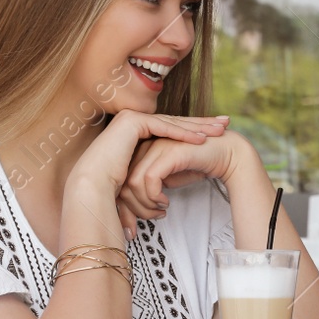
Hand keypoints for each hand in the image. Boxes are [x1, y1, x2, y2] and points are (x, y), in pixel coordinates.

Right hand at [68, 110, 228, 199]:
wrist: (93, 188)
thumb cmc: (113, 191)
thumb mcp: (141, 180)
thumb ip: (155, 178)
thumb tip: (168, 199)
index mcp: (136, 133)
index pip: (171, 131)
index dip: (194, 132)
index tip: (215, 135)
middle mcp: (133, 122)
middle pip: (175, 124)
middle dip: (202, 124)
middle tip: (225, 125)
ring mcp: (131, 119)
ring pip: (172, 123)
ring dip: (197, 126)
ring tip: (220, 130)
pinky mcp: (132, 122)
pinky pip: (162, 128)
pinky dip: (182, 133)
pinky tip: (201, 138)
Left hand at [118, 129, 259, 223]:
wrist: (227, 154)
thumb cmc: (199, 165)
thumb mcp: (167, 178)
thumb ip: (149, 186)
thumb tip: (131, 207)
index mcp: (141, 149)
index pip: (120, 179)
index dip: (124, 205)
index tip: (132, 225)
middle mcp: (145, 145)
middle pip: (123, 183)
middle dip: (132, 209)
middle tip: (150, 219)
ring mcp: (157, 146)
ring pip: (133, 183)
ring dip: (145, 205)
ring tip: (161, 211)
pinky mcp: (169, 152)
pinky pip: (149, 179)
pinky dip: (154, 196)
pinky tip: (165, 202)